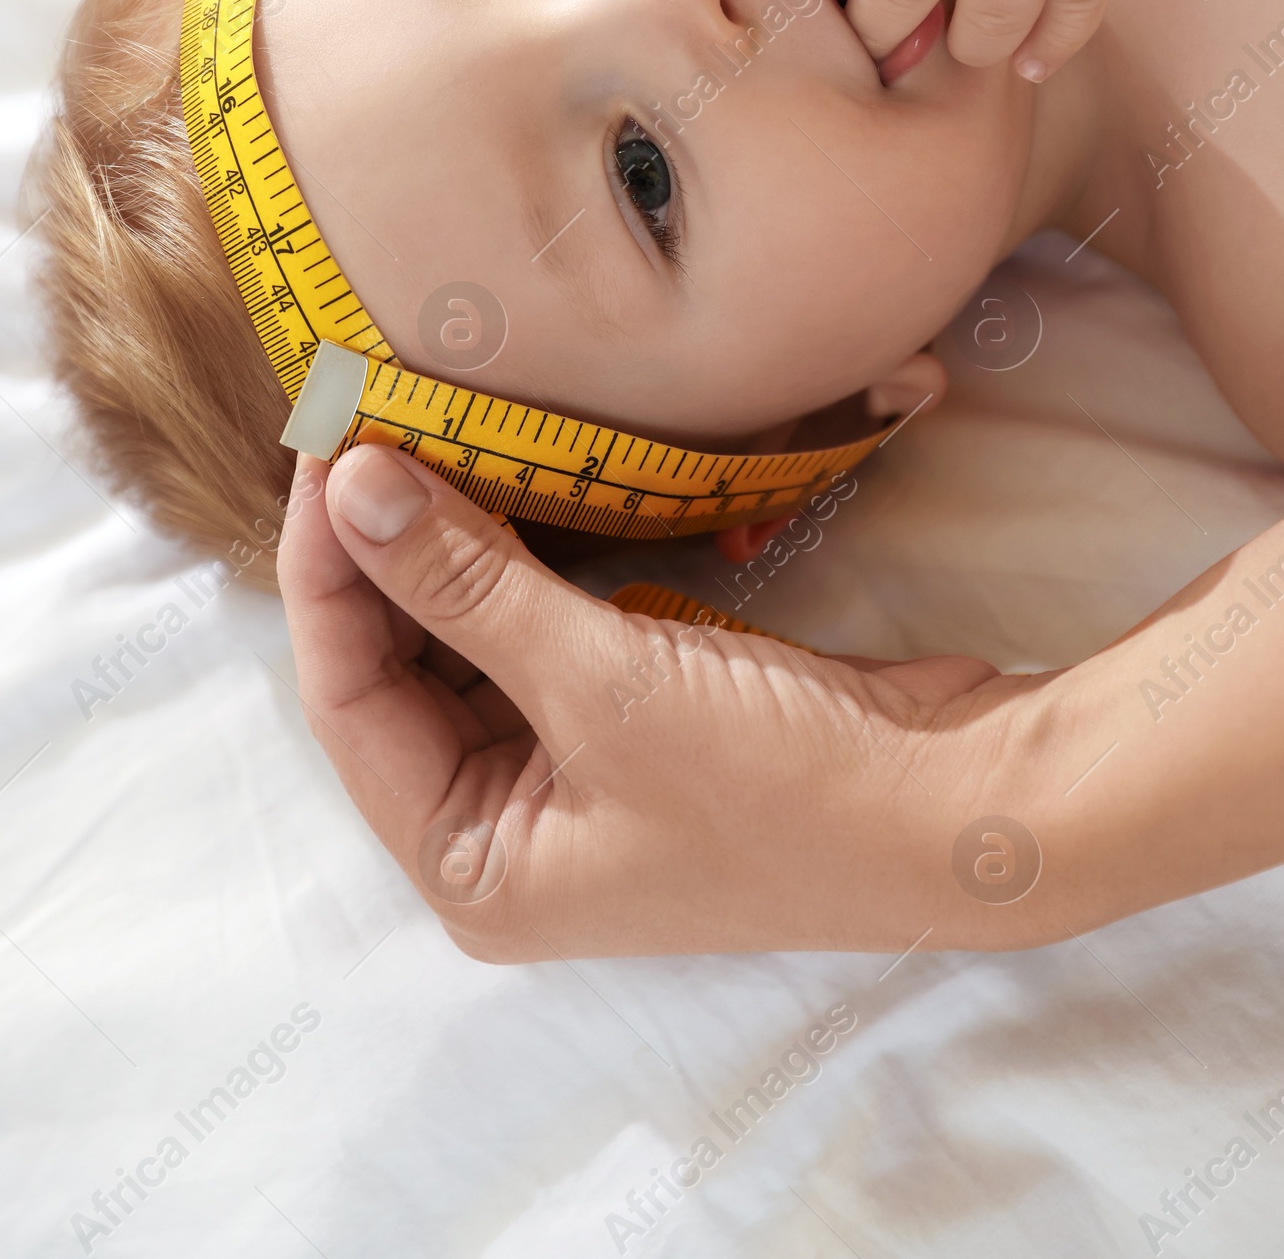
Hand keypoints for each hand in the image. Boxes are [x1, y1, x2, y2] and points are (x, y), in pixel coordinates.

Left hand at [276, 445, 1035, 957]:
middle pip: (396, 668)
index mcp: (475, 865)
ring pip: (465, 636)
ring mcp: (572, 768)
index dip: (326, 571)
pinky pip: (538, 621)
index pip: (348, 702)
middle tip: (364, 417)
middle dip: (378, 550)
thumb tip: (351, 486)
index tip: (325, 445)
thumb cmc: (780, 788)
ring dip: (447, 539)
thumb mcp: (607, 686)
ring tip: (416, 424)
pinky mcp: (631, 710)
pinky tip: (503, 472)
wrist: (958, 804)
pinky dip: (520, 552)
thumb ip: (468, 585)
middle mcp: (506, 828)